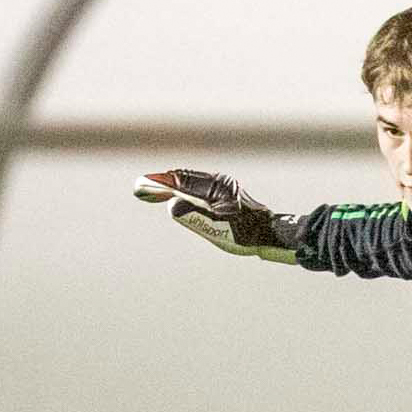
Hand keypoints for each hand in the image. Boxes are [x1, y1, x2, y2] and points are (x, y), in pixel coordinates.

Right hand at [131, 169, 295, 262]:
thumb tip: (173, 206)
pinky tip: (175, 193)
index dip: (161, 183)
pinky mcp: (224, 191)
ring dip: (172, 184)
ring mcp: (223, 185)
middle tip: (141, 186)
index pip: (182, 182)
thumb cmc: (246, 234)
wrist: (270, 234)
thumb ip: (193, 216)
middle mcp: (219, 181)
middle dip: (163, 182)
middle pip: (184, 178)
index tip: (142, 184)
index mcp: (216, 188)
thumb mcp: (217, 229)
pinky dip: (184, 188)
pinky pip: (198, 185)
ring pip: (191, 180)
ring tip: (153, 188)